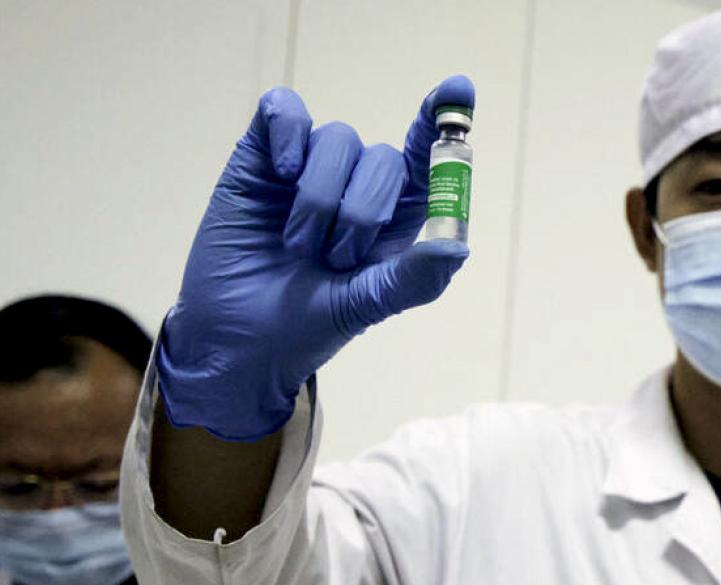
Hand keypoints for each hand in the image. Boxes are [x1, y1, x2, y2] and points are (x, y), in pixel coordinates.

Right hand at [158, 76, 473, 440]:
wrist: (241, 336)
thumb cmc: (310, 321)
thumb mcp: (370, 304)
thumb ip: (416, 278)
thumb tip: (459, 247)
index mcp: (396, 215)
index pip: (428, 156)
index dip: (444, 119)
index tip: (459, 90)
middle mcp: (358, 183)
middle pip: (385, 157)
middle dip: (363, 212)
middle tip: (334, 259)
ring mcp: (309, 165)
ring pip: (337, 139)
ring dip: (321, 199)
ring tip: (299, 246)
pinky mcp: (262, 155)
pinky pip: (284, 111)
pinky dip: (289, 135)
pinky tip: (281, 173)